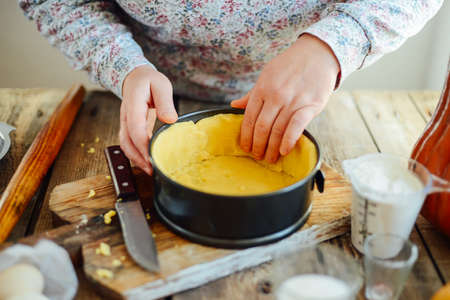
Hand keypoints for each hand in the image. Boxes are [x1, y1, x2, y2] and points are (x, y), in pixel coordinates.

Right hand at [120, 65, 177, 173]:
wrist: (134, 78)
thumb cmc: (149, 81)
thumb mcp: (161, 85)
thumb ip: (165, 102)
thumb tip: (170, 120)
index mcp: (133, 104)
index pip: (135, 128)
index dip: (143, 145)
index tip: (153, 157)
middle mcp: (126, 116)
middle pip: (127, 141)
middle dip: (138, 158)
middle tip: (153, 170)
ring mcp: (126, 123)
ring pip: (126, 145)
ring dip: (136, 159)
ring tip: (151, 170)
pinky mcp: (129, 128)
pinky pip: (130, 144)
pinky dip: (137, 155)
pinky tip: (148, 162)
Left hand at [231, 34, 339, 162]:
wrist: (318, 53)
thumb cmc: (290, 65)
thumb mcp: (267, 75)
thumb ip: (252, 93)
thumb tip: (234, 105)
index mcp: (262, 89)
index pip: (249, 118)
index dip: (246, 136)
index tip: (245, 148)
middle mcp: (275, 96)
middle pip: (262, 128)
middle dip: (257, 146)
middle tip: (257, 157)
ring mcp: (292, 101)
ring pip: (277, 130)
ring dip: (272, 148)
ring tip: (270, 159)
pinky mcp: (310, 105)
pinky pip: (296, 127)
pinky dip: (289, 141)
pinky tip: (284, 151)